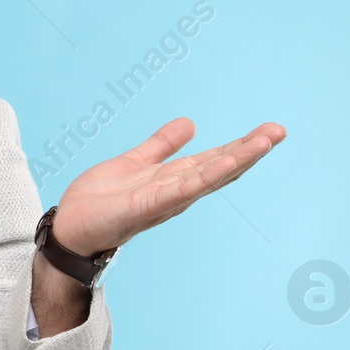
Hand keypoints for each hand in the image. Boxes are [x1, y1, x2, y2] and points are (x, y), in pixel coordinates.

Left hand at [51, 117, 285, 256]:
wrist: (69, 226)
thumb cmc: (100, 200)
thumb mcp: (135, 163)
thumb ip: (161, 145)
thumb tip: (191, 122)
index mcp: (174, 179)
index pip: (214, 159)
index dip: (242, 145)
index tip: (270, 130)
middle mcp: (176, 192)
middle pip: (219, 167)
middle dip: (250, 150)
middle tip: (280, 131)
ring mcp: (164, 200)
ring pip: (208, 177)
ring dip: (237, 159)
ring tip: (263, 141)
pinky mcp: (146, 206)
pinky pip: (180, 189)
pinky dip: (203, 177)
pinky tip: (224, 162)